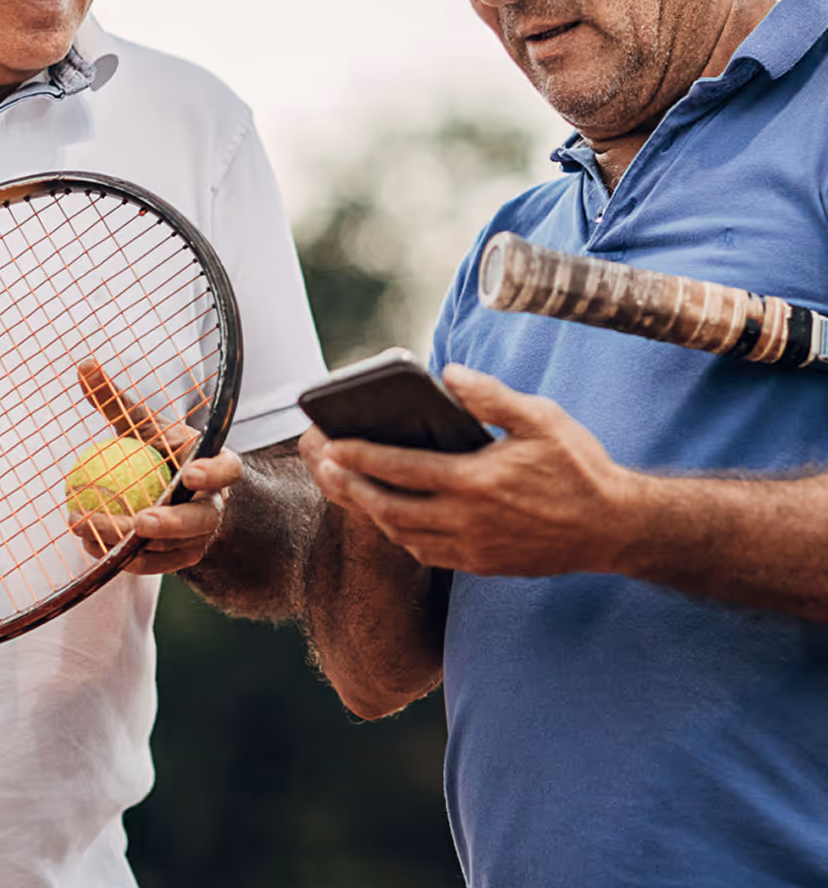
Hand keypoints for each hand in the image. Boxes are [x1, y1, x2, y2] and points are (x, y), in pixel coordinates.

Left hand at [73, 359, 240, 574]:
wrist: (182, 493)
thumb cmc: (164, 452)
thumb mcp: (146, 426)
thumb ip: (119, 403)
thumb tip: (84, 365)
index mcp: (217, 466)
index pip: (227, 469)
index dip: (213, 473)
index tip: (189, 472)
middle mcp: (214, 505)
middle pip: (199, 520)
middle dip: (172, 523)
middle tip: (140, 521)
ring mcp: (200, 537)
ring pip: (171, 548)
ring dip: (130, 543)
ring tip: (88, 529)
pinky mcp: (181, 560)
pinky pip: (153, 565)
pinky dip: (123, 559)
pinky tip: (90, 547)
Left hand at [302, 364, 644, 577]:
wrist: (616, 528)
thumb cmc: (578, 467)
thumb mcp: (540, 419)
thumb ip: (490, 396)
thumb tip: (446, 374)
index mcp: (476, 481)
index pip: (400, 468)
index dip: (359, 456)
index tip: (330, 444)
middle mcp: (468, 520)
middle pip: (388, 508)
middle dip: (349, 487)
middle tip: (324, 468)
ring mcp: (474, 548)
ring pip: (403, 536)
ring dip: (371, 513)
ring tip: (349, 489)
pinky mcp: (483, 565)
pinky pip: (428, 554)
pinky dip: (402, 536)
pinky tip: (394, 518)